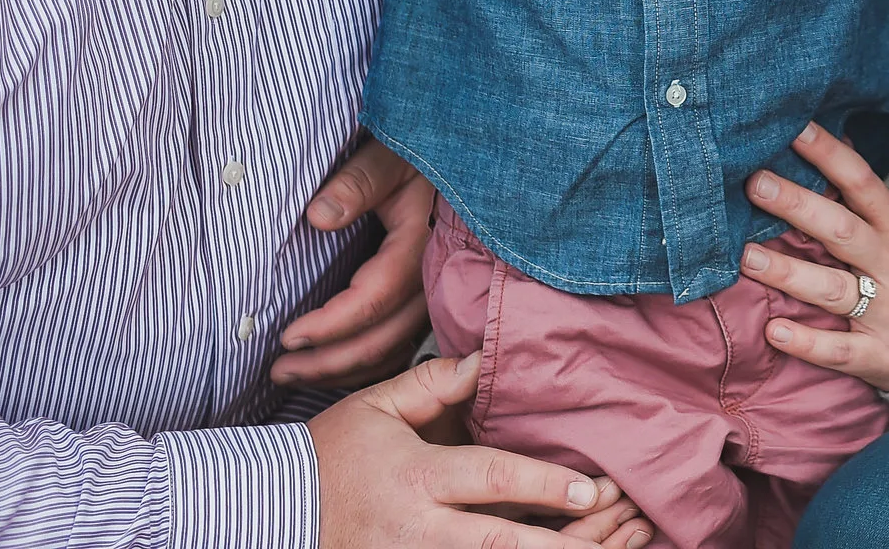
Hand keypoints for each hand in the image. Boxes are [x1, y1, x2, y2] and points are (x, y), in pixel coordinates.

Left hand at [275, 135, 433, 388]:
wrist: (465, 158)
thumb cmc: (417, 156)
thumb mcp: (386, 157)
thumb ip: (355, 183)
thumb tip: (319, 216)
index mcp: (421, 243)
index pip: (373, 300)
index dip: (329, 326)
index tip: (287, 337)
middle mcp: (436, 278)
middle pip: (383, 339)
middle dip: (329, 363)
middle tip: (280, 370)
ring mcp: (439, 293)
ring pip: (394, 350)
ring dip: (346, 371)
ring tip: (298, 376)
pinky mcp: (435, 299)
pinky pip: (404, 345)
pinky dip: (370, 364)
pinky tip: (338, 369)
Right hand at [312, 352, 627, 548]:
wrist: (270, 510)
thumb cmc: (330, 454)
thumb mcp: (377, 406)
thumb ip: (435, 381)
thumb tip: (485, 358)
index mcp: (418, 479)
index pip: (492, 482)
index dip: (545, 486)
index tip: (593, 489)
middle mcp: (420, 531)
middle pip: (503, 545)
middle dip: (566, 543)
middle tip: (617, 528)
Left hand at [738, 123, 888, 393]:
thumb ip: (866, 199)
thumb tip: (835, 143)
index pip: (861, 182)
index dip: (829, 154)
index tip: (793, 130)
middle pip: (841, 230)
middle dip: (797, 206)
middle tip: (755, 185)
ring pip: (832, 289)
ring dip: (787, 273)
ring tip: (747, 258)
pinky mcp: (882, 355)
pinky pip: (839, 350)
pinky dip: (805, 342)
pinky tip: (773, 330)